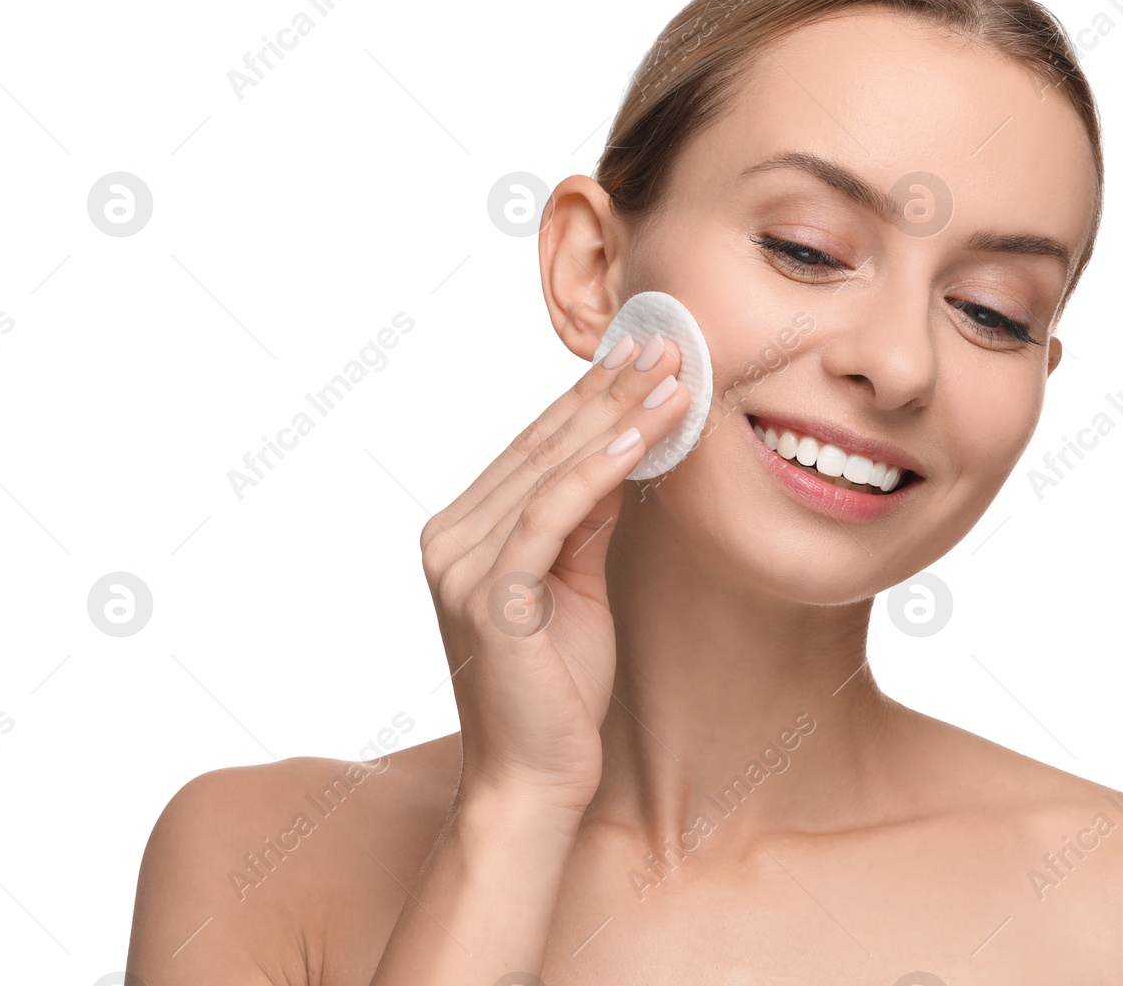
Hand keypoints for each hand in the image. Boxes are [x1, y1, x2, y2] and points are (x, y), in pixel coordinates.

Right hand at [419, 332, 689, 814]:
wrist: (534, 779)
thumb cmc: (558, 688)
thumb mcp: (575, 583)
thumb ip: (585, 518)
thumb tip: (621, 448)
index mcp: (462, 532)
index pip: (536, 446)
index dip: (592, 396)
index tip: (647, 354)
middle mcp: (449, 538)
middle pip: (543, 445)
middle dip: (612, 390)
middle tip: (669, 344)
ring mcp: (461, 565)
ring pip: (551, 468)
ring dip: (618, 417)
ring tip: (673, 377)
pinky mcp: (489, 595)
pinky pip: (551, 513)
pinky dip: (600, 470)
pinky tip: (642, 437)